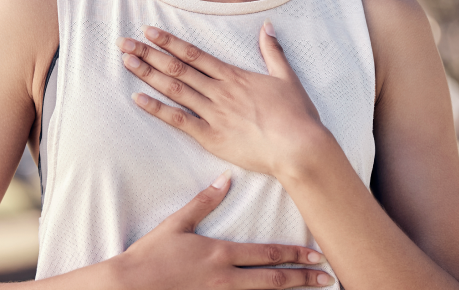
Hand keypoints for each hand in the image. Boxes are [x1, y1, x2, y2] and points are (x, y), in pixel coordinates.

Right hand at [113, 170, 333, 288]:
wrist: (131, 286)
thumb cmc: (152, 254)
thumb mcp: (177, 223)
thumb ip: (204, 201)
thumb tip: (225, 179)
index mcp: (220, 253)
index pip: (265, 254)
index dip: (293, 255)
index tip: (316, 254)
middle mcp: (225, 278)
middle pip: (272, 280)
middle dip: (302, 278)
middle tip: (328, 277)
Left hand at [116, 23, 324, 179]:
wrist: (299, 147)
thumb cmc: (296, 115)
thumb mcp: (286, 77)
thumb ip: (272, 51)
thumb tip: (267, 26)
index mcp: (233, 75)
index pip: (194, 54)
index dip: (169, 41)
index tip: (149, 31)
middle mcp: (219, 90)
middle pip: (177, 67)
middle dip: (149, 54)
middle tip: (125, 43)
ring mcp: (213, 113)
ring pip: (174, 89)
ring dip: (149, 74)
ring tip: (127, 62)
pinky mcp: (212, 137)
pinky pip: (179, 120)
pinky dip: (157, 109)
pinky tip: (139, 99)